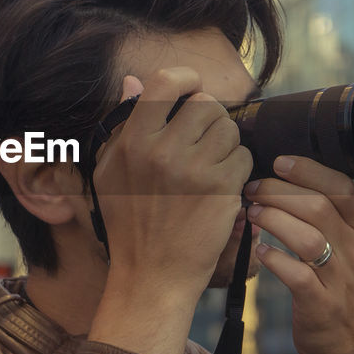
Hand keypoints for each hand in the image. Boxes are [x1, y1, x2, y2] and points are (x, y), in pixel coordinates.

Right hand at [93, 68, 252, 297]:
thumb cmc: (129, 223)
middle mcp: (162, 150)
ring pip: (229, 128)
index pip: (165, 82)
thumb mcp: (110, 170)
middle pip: (206, 103)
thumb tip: (132, 81)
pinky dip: (238, 169)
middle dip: (210, 119)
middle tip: (202, 142)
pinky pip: (244, 157)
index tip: (191, 88)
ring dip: (226, 144)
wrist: (151, 275)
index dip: (186, 78)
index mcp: (132, 141)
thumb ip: (123, 124)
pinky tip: (221, 187)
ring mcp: (193, 169)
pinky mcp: (221, 189)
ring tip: (210, 166)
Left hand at [243, 156, 353, 353]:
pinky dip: (276, 260)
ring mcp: (339, 279)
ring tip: (252, 213)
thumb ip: (323, 217)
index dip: (309, 170)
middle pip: (319, 207)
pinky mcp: (322, 305)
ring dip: (275, 220)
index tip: (279, 162)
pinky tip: (260, 252)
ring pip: (309, 238)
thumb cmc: (339, 289)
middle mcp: (353, 250)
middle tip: (252, 189)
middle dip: (279, 192)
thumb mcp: (345, 248)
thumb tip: (281, 182)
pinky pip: (299, 277)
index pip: (342, 188)